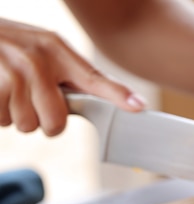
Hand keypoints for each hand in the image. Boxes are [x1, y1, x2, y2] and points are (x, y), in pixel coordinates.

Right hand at [0, 18, 144, 135]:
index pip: (93, 78)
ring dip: (15, 117)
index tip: (138, 107)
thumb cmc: (7, 48)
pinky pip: (3, 121)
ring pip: (28, 125)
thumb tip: (93, 106)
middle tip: (31, 102)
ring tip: (7, 92)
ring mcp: (14, 71)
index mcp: (57, 51)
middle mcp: (39, 60)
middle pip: (57, 121)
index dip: (118, 95)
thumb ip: (66, 76)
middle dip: (43, 121)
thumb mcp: (40, 51)